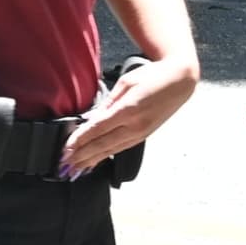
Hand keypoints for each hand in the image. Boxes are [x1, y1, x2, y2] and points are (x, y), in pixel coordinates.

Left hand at [61, 50, 195, 174]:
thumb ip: (108, 102)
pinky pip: (121, 148)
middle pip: (102, 144)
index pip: (97, 129)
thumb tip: (91, 118)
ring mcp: (141, 133)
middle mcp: (135, 125)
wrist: (180, 81)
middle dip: (82, 155)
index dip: (79, 140)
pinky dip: (106, 156)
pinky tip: (95, 161)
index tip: (66, 148)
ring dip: (92, 160)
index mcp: (128, 109)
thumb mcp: (126, 82)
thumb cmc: (153, 76)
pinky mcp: (144, 136)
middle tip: (65, 164)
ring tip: (76, 168)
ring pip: (111, 150)